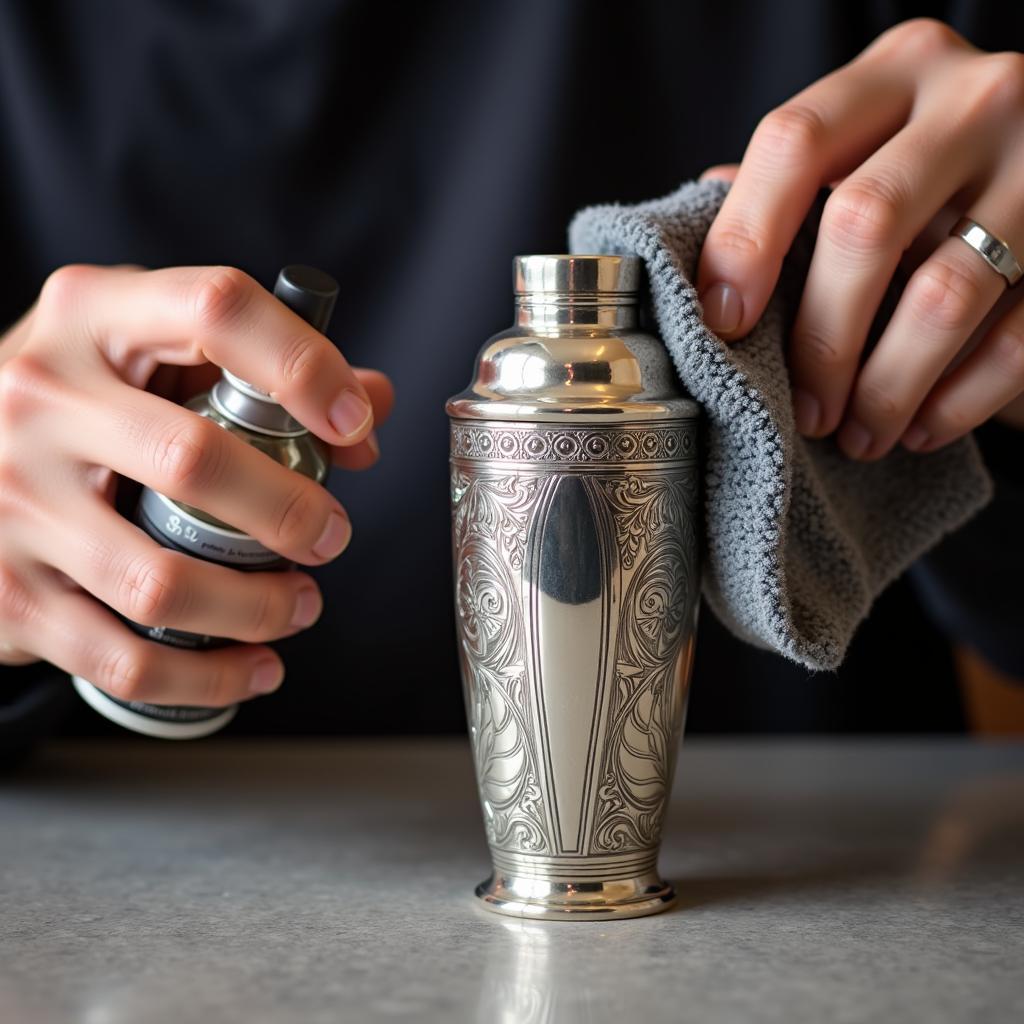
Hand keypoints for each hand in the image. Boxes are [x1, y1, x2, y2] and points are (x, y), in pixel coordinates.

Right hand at [0, 264, 393, 703]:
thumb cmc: (82, 402)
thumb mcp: (152, 353)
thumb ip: (260, 369)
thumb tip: (369, 410)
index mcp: (94, 316)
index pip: (217, 311)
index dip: (305, 366)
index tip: (354, 423)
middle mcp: (42, 397)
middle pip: (194, 458)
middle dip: (291, 510)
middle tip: (332, 535)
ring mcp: (14, 499)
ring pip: (162, 580)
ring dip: (258, 607)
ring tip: (301, 605)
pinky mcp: (10, 592)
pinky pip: (123, 658)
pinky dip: (208, 677)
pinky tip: (256, 667)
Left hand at [696, 18, 1023, 458]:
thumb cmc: (938, 176)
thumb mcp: (869, 149)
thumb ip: (795, 184)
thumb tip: (688, 238)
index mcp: (898, 71)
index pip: (795, 141)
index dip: (745, 239)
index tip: (722, 322)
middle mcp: (976, 101)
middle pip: (864, 224)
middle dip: (821, 338)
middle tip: (805, 410)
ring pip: (943, 294)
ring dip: (886, 388)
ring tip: (856, 437)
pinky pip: (1016, 340)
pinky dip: (958, 401)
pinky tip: (918, 429)